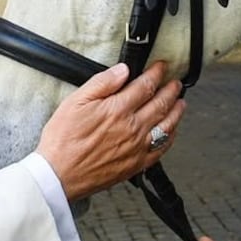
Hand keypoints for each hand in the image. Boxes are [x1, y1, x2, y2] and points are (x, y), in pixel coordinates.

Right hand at [36, 60, 184, 200]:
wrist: (59, 174)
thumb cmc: (63, 139)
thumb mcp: (76, 102)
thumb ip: (102, 83)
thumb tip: (122, 70)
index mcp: (118, 109)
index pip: (145, 85)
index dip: (156, 73)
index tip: (161, 67)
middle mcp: (133, 127)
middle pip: (161, 103)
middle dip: (171, 90)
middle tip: (176, 82)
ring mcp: (137, 147)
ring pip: (167, 125)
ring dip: (177, 111)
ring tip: (181, 103)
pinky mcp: (136, 164)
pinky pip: (162, 149)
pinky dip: (171, 137)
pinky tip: (172, 131)